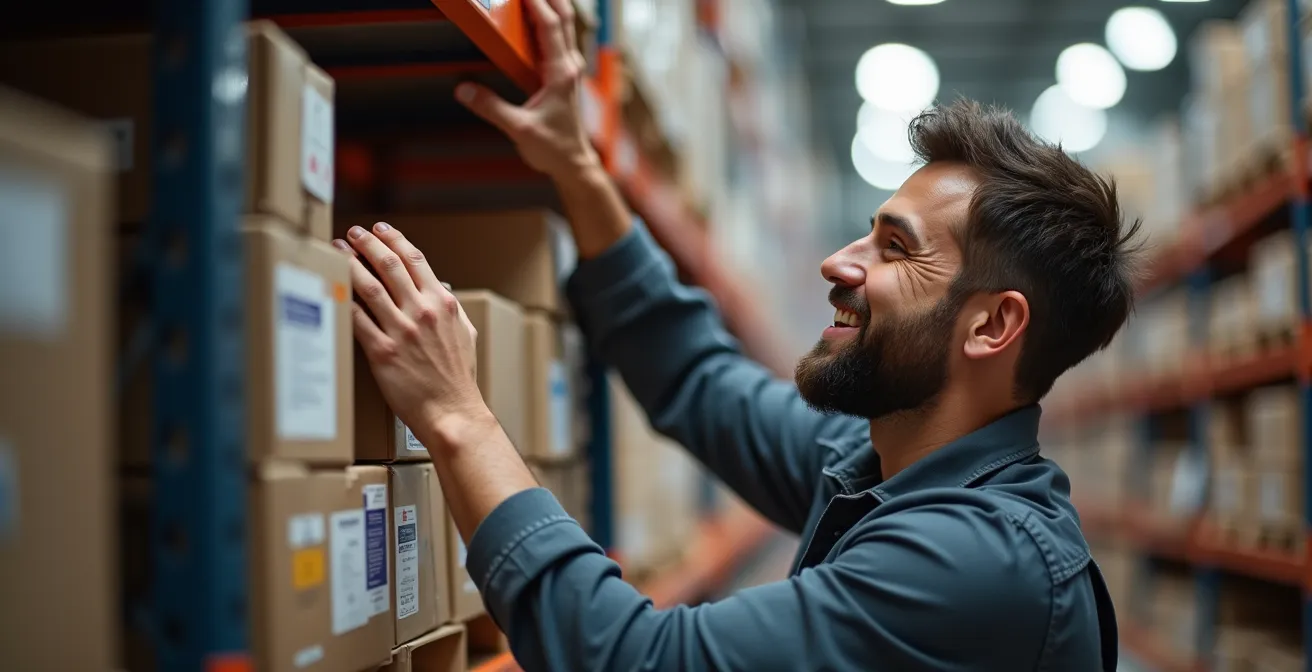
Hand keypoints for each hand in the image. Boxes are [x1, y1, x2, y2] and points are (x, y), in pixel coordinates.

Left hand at [334, 223, 488, 437]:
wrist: (453, 411)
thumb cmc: (459, 377)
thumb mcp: (466, 334)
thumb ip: (451, 309)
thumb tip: (440, 289)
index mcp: (442, 303)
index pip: (415, 259)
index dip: (394, 239)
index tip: (380, 230)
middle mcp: (421, 312)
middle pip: (389, 265)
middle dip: (367, 244)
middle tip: (352, 234)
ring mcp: (401, 331)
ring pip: (369, 287)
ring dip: (350, 264)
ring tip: (337, 252)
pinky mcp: (382, 352)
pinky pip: (358, 320)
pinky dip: (344, 300)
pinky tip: (333, 288)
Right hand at [455, 0, 597, 179]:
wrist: (573, 162)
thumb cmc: (554, 147)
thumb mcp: (519, 129)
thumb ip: (491, 108)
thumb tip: (463, 90)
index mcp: (561, 73)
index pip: (550, 26)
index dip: (535, 2)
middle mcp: (570, 66)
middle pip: (564, 16)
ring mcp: (570, 69)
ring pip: (565, 25)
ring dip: (550, 4)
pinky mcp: (565, 74)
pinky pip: (559, 38)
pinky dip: (548, 22)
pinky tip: (534, 18)